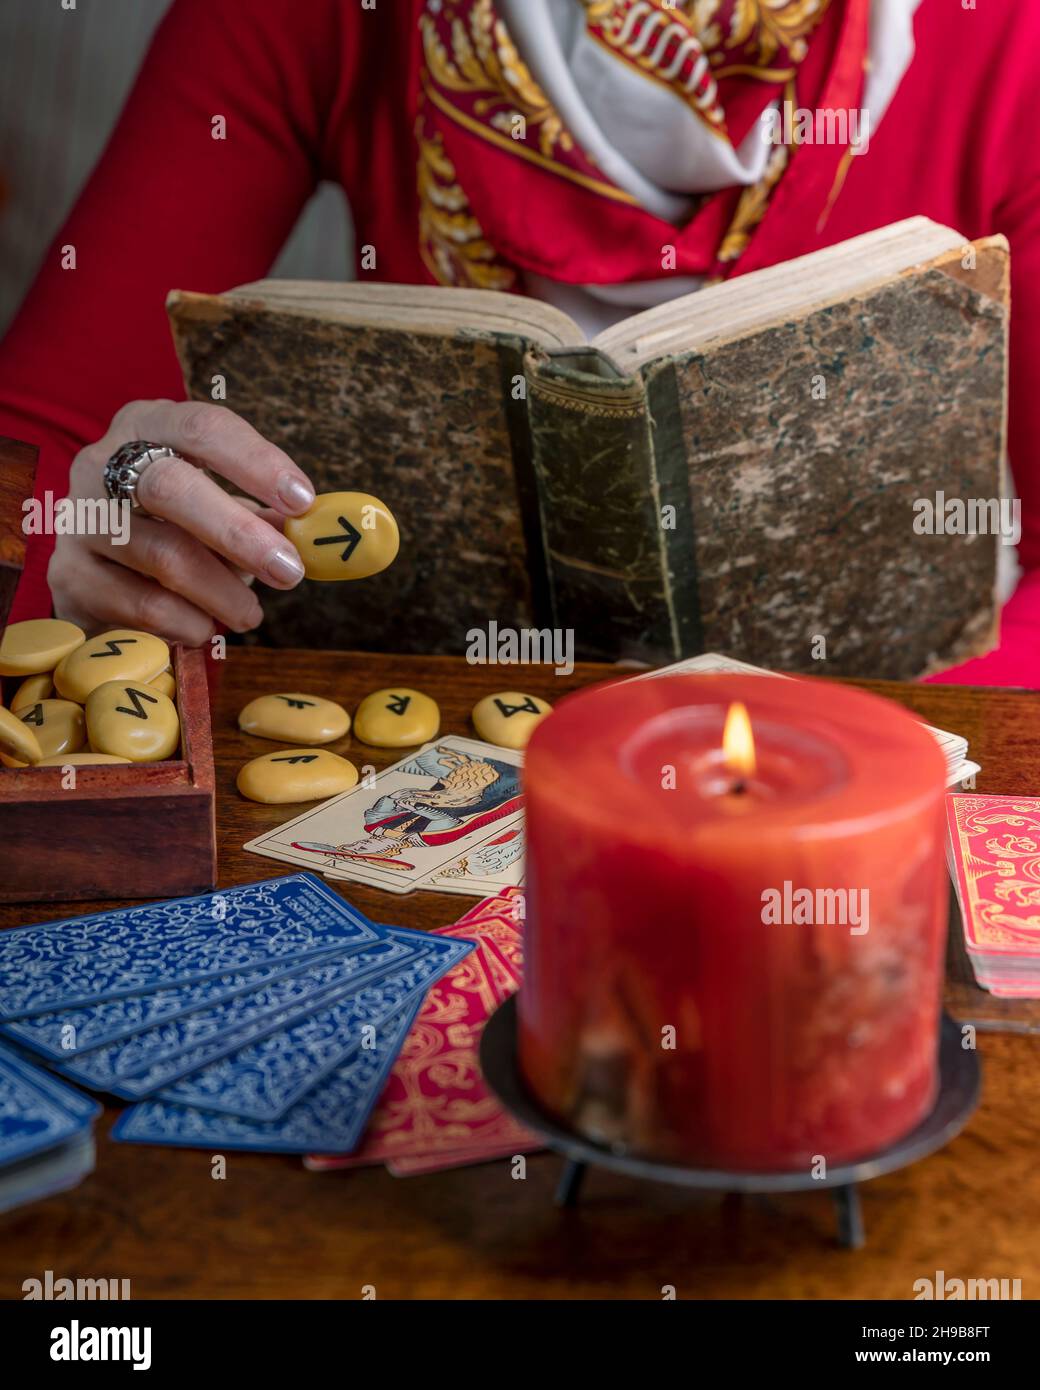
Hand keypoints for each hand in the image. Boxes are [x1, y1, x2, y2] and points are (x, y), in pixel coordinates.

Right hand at [48, 400, 314, 644]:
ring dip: (222, 592)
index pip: (202, 429)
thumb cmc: (176, 527)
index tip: (303, 501)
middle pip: (170, 488)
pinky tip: (204, 627)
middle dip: (238, 533)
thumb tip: (318, 534)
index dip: (256, 463)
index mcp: (148, 426)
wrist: (101, 571)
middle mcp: (103, 463)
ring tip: (249, 613)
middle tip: (288, 571)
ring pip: (161, 555)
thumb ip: (264, 516)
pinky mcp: (69, 574)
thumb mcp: (218, 506)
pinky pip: (141, 604)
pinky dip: (187, 622)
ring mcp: (81, 518)